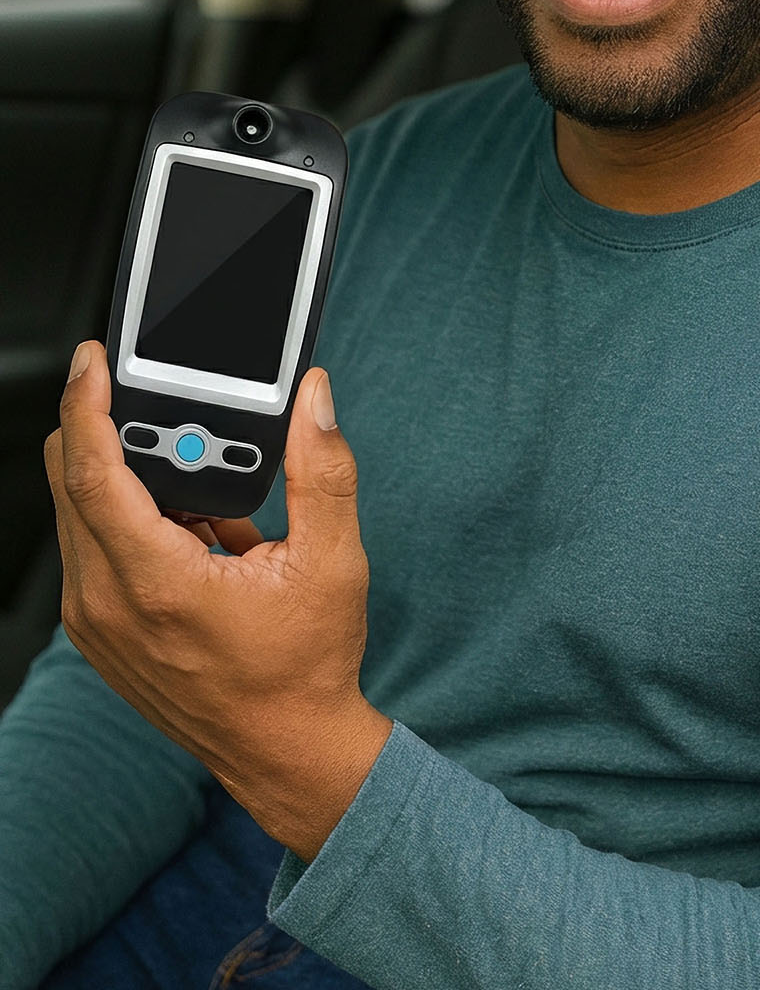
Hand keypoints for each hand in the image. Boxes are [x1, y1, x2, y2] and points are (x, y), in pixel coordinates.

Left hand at [44, 341, 392, 862]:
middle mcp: (106, 605)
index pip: (91, 472)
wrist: (287, 754)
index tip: (92, 360)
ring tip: (202, 491)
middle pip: (71, 483)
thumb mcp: (332, 562)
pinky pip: (91, 550)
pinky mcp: (99, 635)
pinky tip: (193, 532)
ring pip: (78, 515)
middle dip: (105, 427)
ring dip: (124, 477)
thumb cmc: (305, 667)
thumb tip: (313, 400)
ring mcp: (95, 624)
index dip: (86, 404)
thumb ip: (322, 470)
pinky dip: (128, 519)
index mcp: (155, 582)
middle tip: (160, 404)